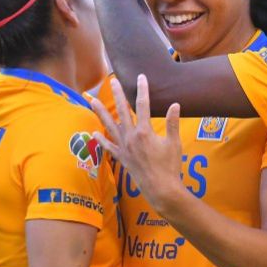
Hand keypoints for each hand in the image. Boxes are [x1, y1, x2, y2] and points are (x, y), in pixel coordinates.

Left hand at [91, 75, 183, 211]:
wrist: (161, 189)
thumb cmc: (170, 166)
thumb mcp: (174, 143)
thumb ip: (173, 123)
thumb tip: (175, 104)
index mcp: (145, 132)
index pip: (143, 105)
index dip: (142, 89)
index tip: (141, 77)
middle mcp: (131, 137)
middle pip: (122, 111)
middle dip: (117, 94)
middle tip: (112, 81)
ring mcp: (124, 148)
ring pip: (109, 126)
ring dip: (100, 112)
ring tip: (91, 101)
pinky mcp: (122, 158)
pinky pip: (109, 147)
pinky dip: (101, 140)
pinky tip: (94, 133)